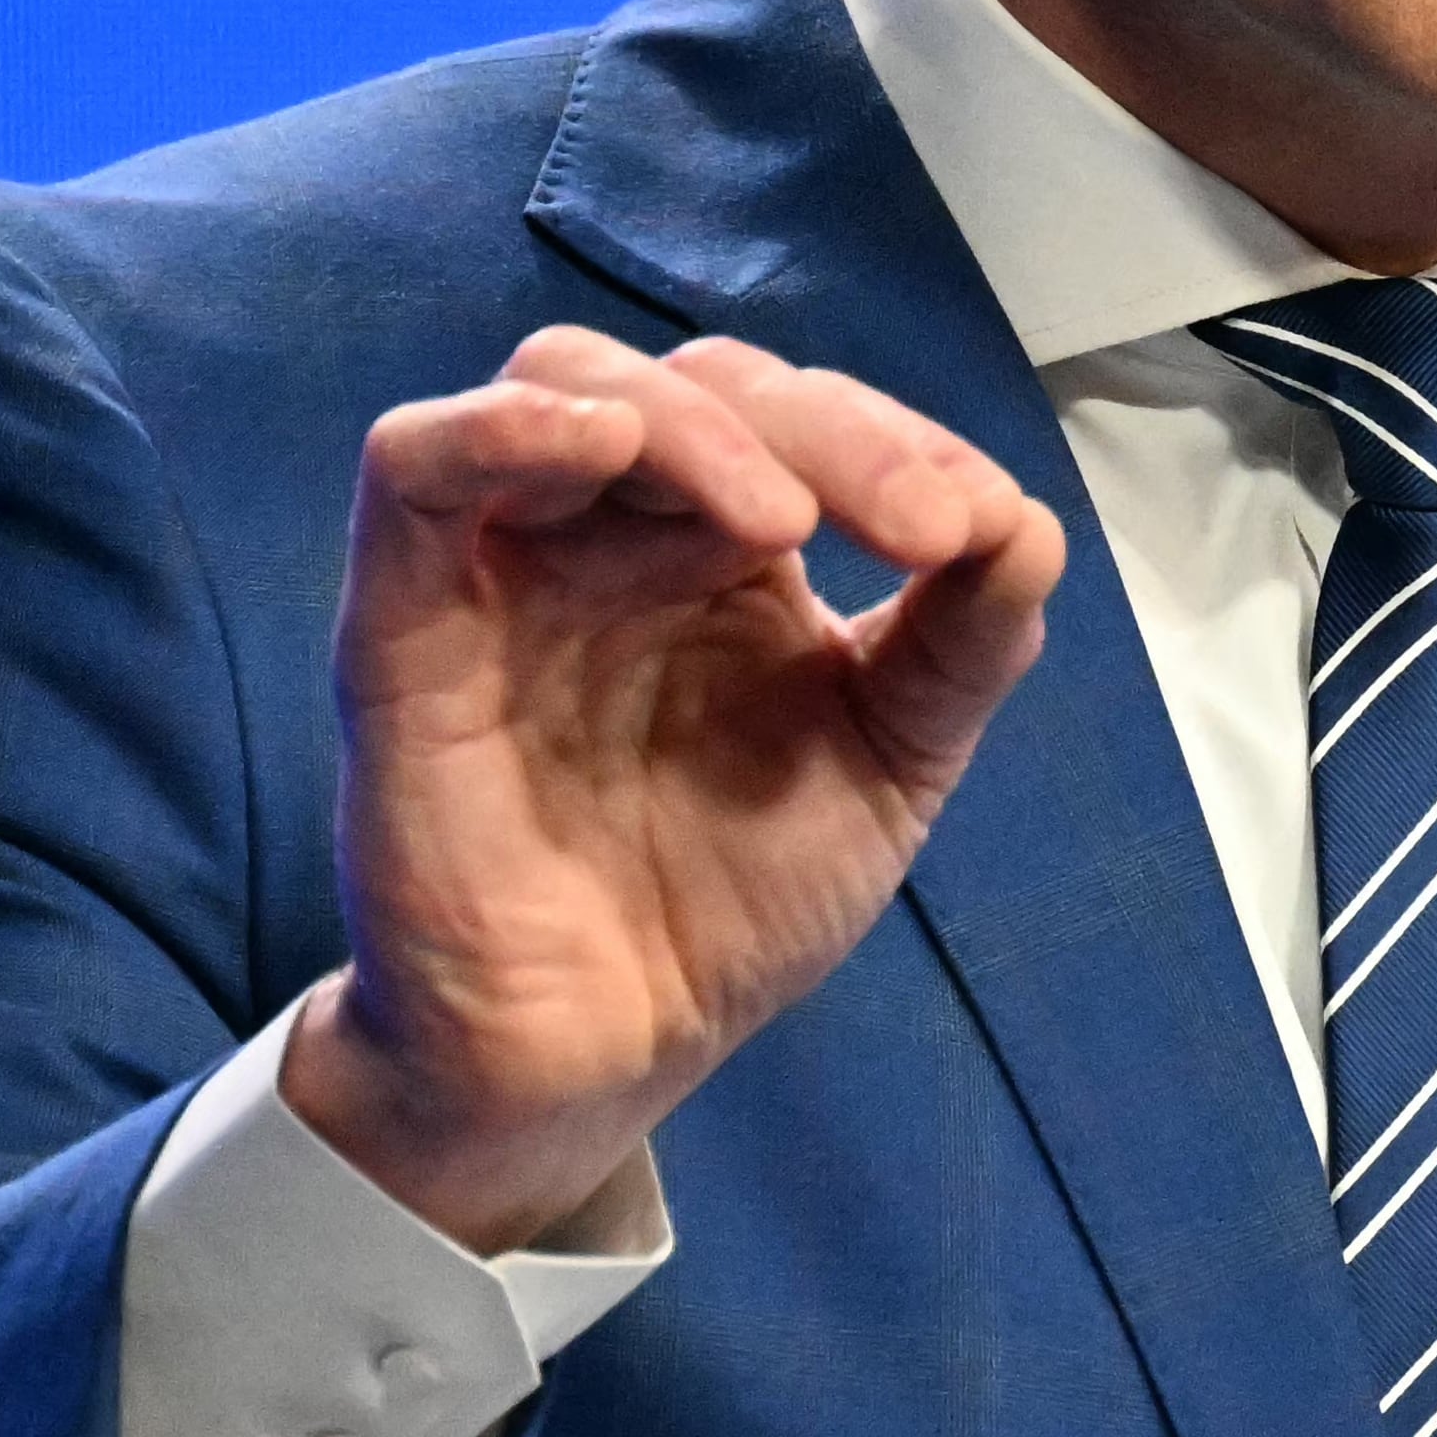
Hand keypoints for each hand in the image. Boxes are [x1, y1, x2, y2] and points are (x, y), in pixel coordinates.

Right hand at [280, 325, 1067, 1250]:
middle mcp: (618, 530)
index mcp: (726, 544)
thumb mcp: (890, 762)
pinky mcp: (404, 624)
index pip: (806, 417)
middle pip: (704, 385)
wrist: (607, 1053)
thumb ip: (961, 644)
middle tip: (921, 530)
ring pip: (568, 383)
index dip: (900, 443)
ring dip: (692, 424)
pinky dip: (494, 425)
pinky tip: (597, 441)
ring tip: (781, 519)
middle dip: (830, 434)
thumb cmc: (728, 899)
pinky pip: (411, 468)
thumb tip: (1031, 523)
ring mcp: (508, 564)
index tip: (980, 528)